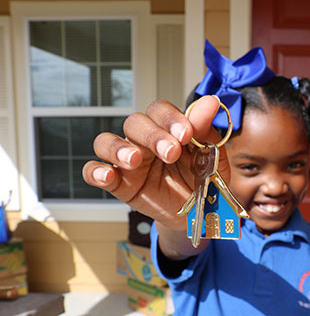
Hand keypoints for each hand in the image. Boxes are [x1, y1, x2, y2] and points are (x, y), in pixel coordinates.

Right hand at [82, 96, 229, 230]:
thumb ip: (205, 130)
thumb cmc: (203, 179)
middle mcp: (144, 140)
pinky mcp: (117, 183)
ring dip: (118, 148)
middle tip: (170, 152)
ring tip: (134, 161)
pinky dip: (95, 171)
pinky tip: (107, 175)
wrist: (198, 213)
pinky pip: (93, 171)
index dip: (170, 118)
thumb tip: (210, 102)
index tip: (186, 133)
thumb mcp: (210, 156)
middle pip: (135, 123)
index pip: (160, 111)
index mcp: (167, 129)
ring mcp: (127, 161)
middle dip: (152, 135)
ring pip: (107, 141)